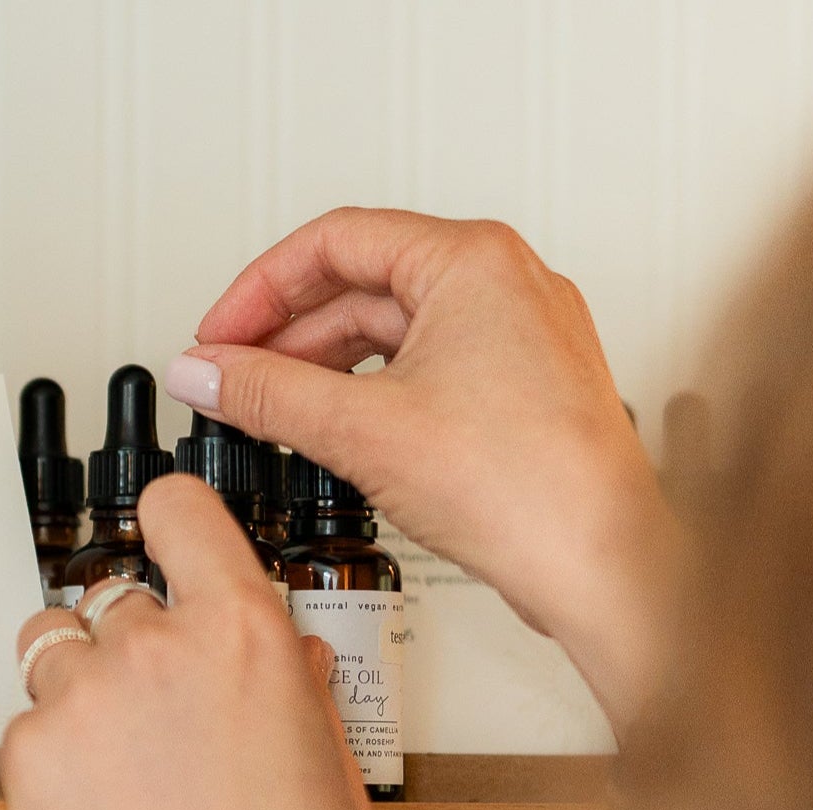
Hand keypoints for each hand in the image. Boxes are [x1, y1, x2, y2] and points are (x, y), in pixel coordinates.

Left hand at [1, 475, 374, 809]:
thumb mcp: (334, 774)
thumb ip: (305, 694)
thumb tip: (291, 661)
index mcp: (245, 633)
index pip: (182, 510)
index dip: (173, 520)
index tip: (170, 532)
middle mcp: (158, 646)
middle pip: (121, 592)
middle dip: (140, 638)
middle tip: (165, 708)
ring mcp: (86, 696)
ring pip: (58, 644)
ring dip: (86, 680)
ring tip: (123, 752)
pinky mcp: (30, 752)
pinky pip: (31, 718)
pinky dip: (56, 747)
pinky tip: (101, 802)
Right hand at [165, 208, 678, 724]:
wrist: (605, 565)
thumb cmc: (529, 488)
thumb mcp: (361, 430)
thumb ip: (266, 392)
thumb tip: (207, 371)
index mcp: (474, 260)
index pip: (334, 241)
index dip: (259, 289)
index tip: (218, 335)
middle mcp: (509, 283)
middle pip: (366, 281)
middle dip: (289, 332)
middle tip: (234, 375)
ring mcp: (526, 335)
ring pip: (399, 328)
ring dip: (329, 365)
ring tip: (276, 408)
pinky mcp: (528, 387)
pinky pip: (433, 366)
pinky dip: (377, 391)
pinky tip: (343, 430)